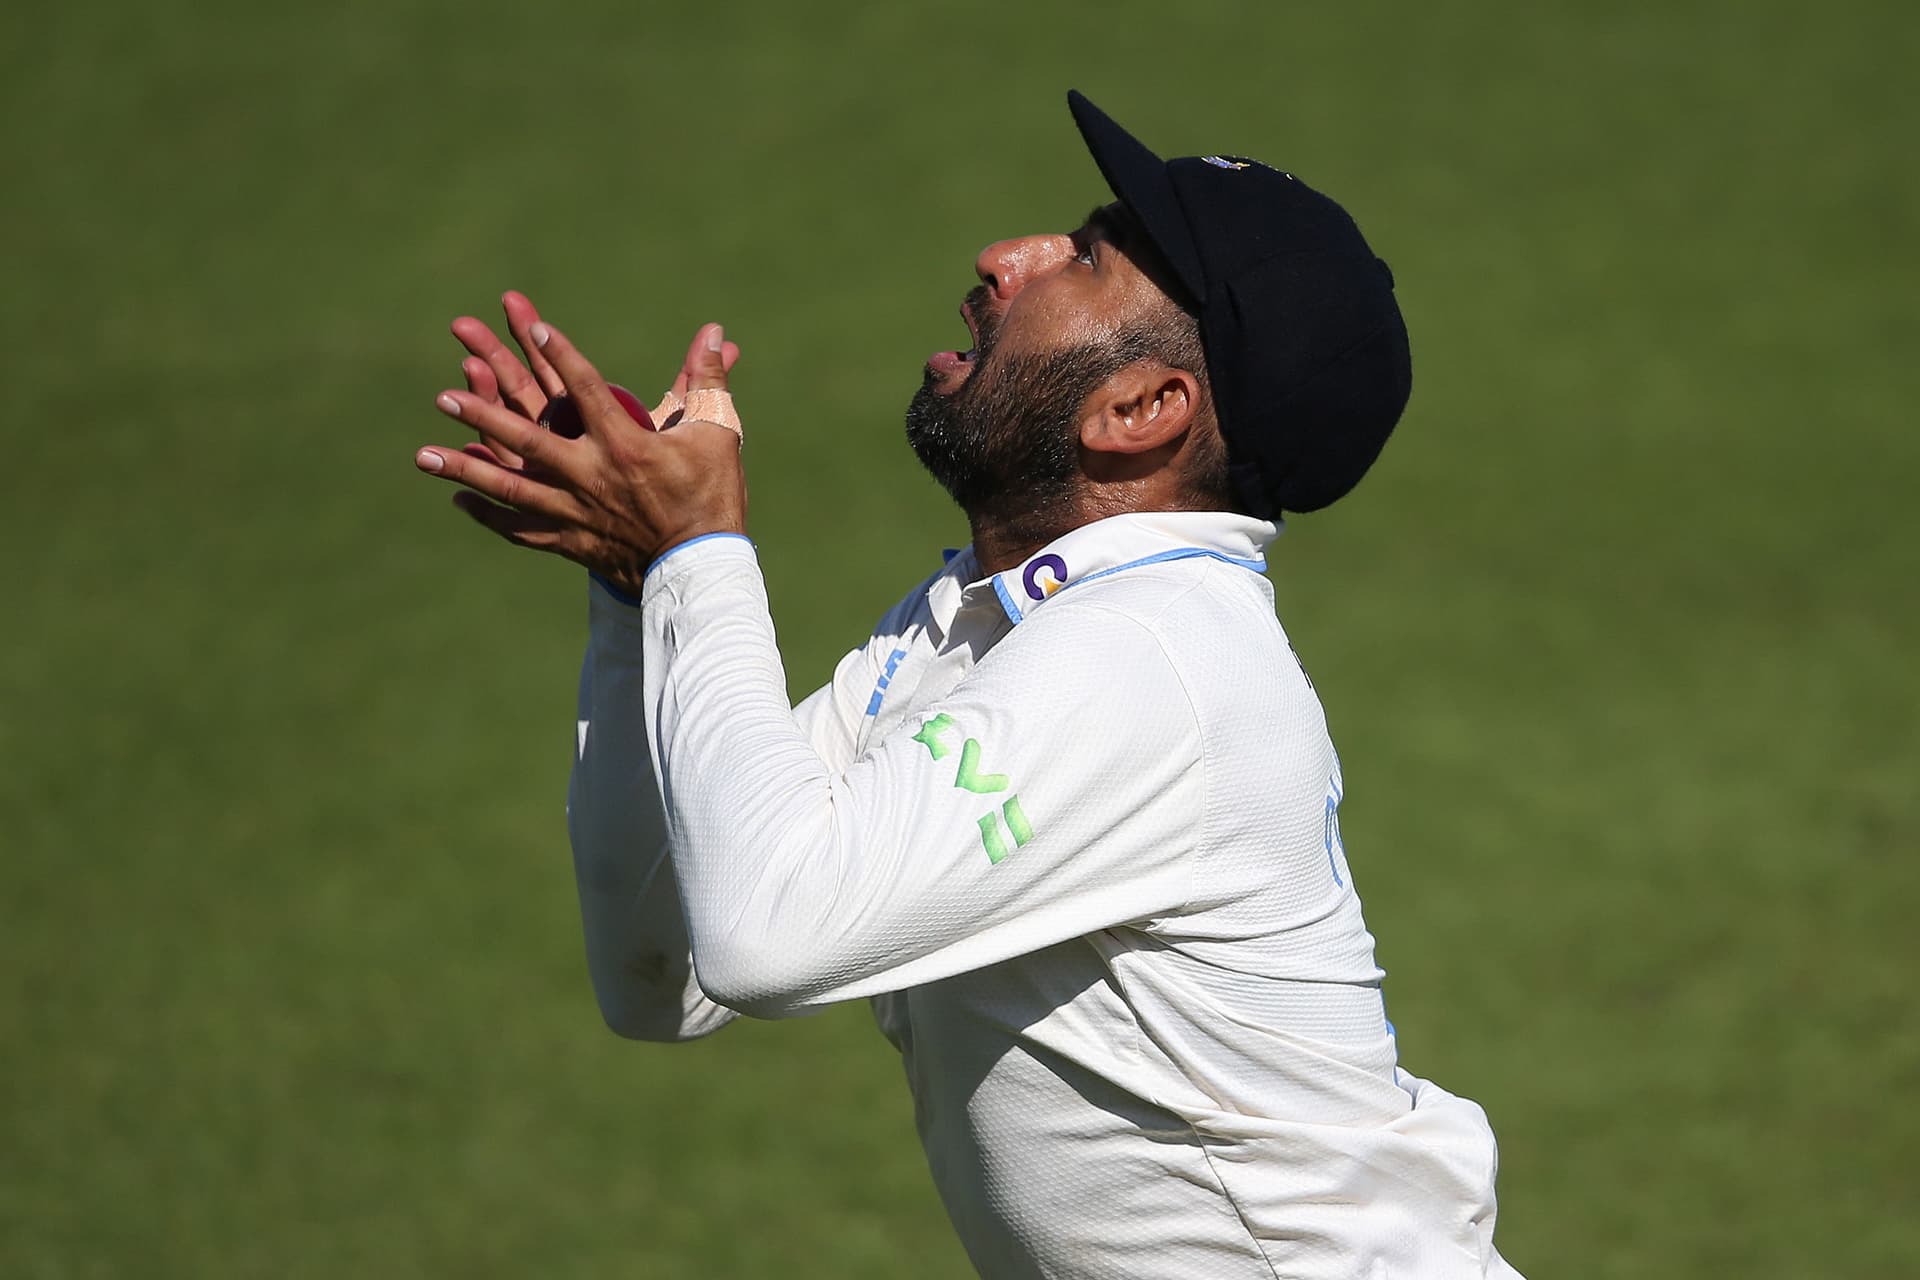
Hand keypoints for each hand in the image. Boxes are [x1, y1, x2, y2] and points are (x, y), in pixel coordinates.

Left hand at [417, 319, 747, 597]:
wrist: (703, 571)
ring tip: (423, 454)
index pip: (585, 388)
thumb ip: (708, 380)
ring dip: (466, 468)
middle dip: (482, 415)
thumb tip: (716, 333)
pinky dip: (489, 517)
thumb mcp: (717, 434)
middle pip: (526, 439)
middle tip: (443, 396)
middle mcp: (590, 475)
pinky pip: (520, 530)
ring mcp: (575, 512)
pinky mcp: (571, 542)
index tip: (532, 324)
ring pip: (510, 487)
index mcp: (625, 444)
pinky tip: (459, 501)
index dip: (561, 352)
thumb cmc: (713, 499)